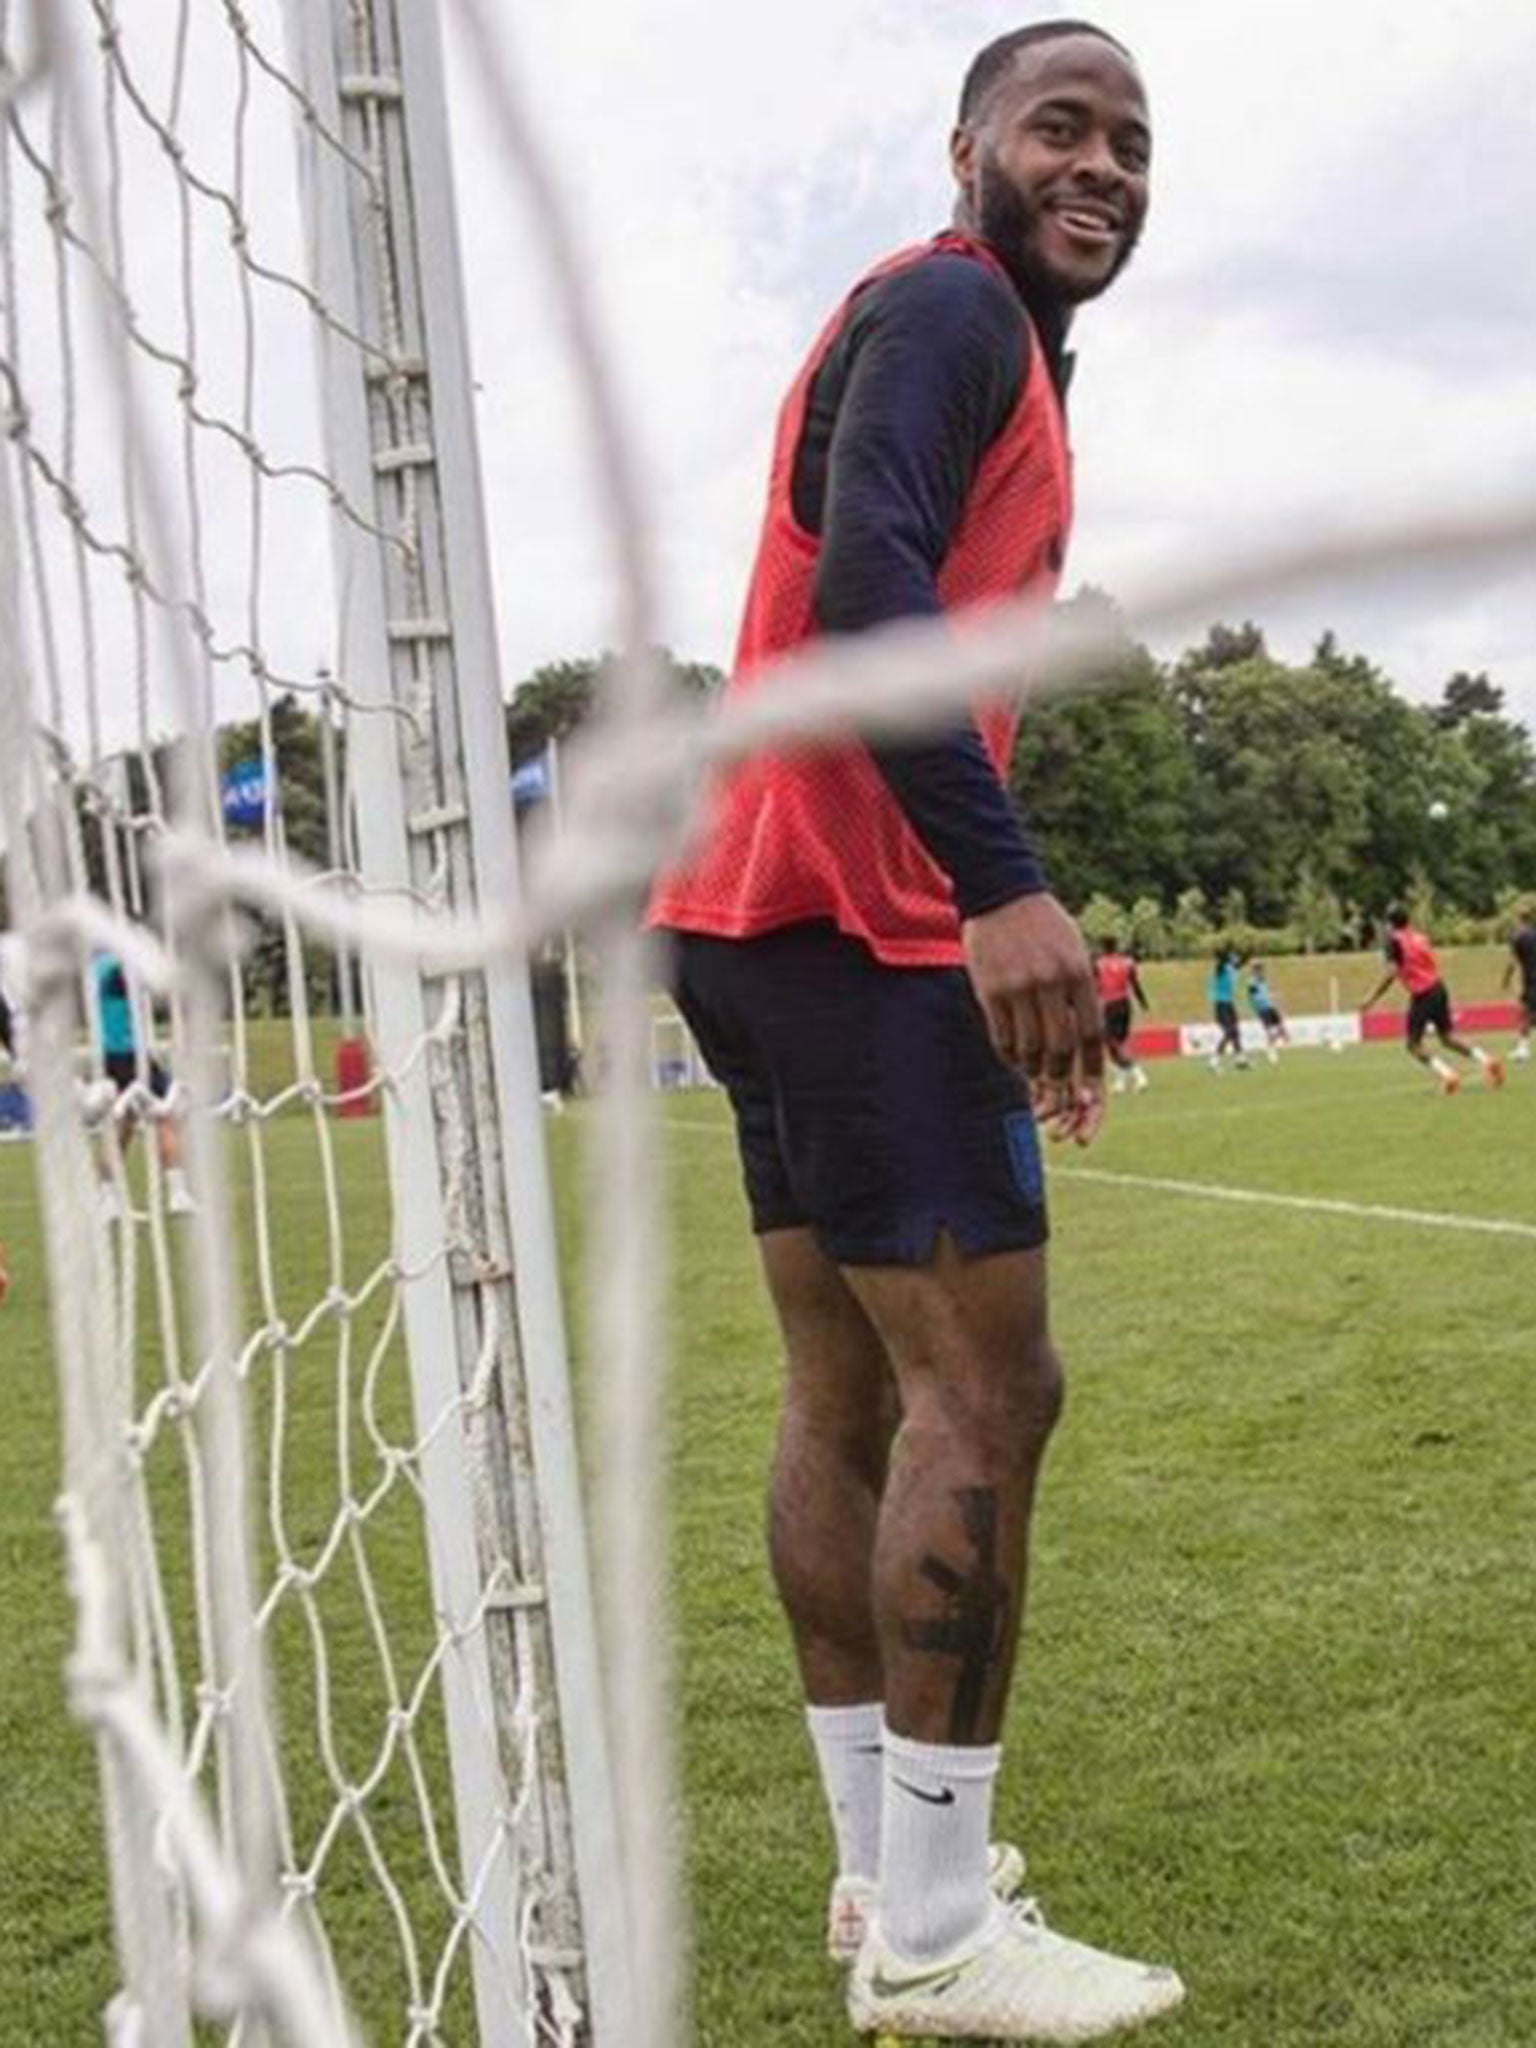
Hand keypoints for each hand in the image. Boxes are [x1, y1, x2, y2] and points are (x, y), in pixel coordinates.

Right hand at [962, 892, 1104, 1144]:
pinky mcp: (989, 990)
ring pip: (1030, 1048)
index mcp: (1078, 972)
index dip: (1092, 1070)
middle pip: (1060, 1047)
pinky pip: (1001, 1038)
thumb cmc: (1044, 927)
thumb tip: (1112, 1043)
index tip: (1089, 1093)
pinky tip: (1015, 1060)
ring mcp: (1018, 986)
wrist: (1000, 892)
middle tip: (1058, 1091)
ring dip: (1034, 1071)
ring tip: (1035, 1076)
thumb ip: (1089, 996)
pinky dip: (1010, 1057)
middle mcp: (1051, 981)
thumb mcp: (1076, 953)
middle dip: (1061, 1079)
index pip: (1091, 1033)